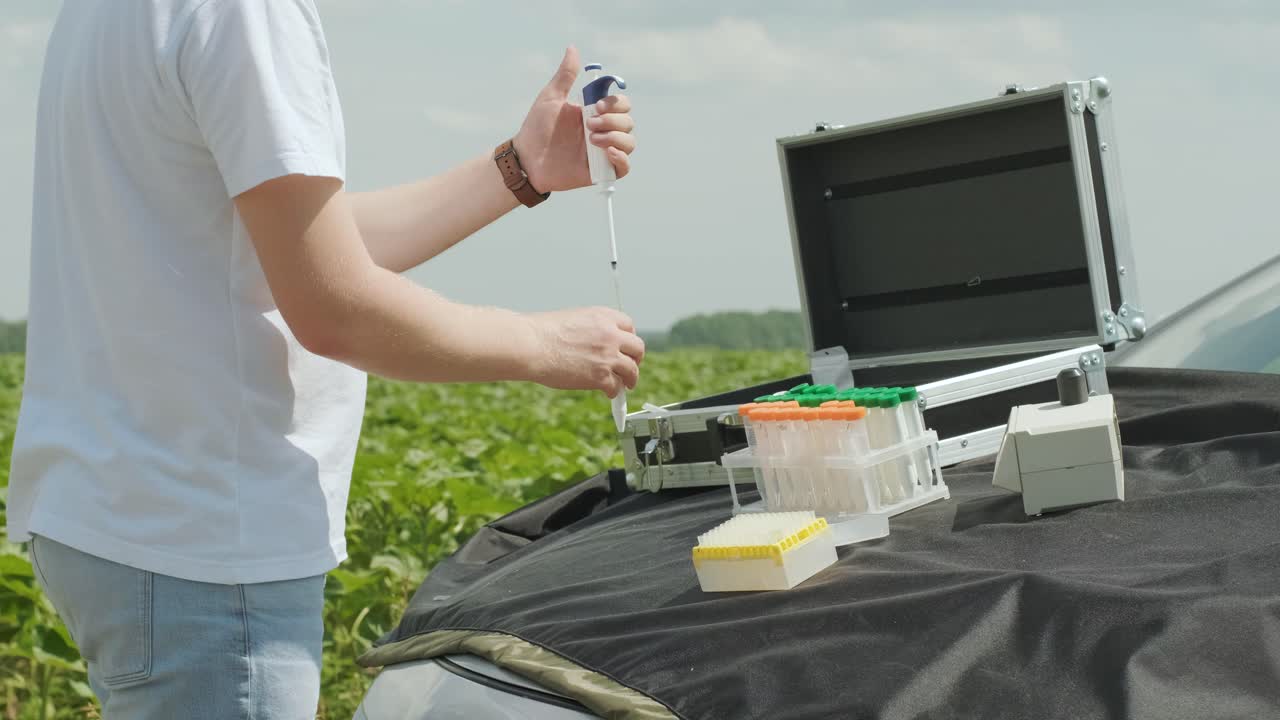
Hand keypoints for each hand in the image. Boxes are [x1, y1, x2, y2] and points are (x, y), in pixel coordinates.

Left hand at [512, 46, 635, 192]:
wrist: (527, 159)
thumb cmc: (537, 129)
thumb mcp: (551, 98)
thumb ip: (565, 76)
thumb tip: (573, 49)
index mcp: (595, 113)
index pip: (621, 104)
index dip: (615, 103)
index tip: (596, 105)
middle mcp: (603, 131)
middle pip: (628, 121)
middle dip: (613, 120)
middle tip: (589, 125)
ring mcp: (603, 151)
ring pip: (629, 142)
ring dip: (616, 138)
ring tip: (592, 140)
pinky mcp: (601, 171)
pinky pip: (624, 167)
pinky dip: (621, 158)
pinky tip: (607, 152)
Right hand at [526, 307, 644, 397]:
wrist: (532, 345)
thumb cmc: (542, 333)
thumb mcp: (573, 319)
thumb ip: (591, 329)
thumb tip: (596, 344)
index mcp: (603, 317)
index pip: (629, 326)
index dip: (628, 339)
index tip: (625, 347)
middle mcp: (610, 335)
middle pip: (637, 348)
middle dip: (635, 359)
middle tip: (631, 366)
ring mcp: (607, 356)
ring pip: (631, 370)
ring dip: (630, 379)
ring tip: (626, 384)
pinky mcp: (600, 376)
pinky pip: (616, 386)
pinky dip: (613, 392)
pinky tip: (608, 393)